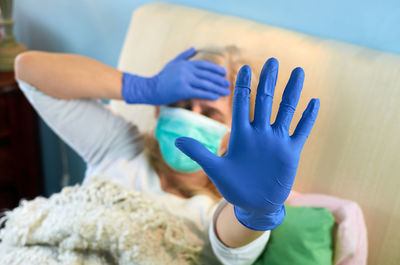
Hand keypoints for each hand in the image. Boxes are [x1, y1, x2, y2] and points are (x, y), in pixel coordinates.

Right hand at [121, 47, 230, 104]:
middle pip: (207, 75)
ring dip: (217, 88)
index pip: (204, 65)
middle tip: (228, 84)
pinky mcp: (182, 90)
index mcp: (186, 64)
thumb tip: (194, 48)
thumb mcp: (173, 63)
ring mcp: (184, 80)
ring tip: (226, 92)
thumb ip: (184, 55)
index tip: (224, 73)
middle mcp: (186, 70)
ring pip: (205, 84)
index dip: (215, 69)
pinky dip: (209, 95)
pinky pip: (199, 93)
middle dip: (219, 80)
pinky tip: (216, 97)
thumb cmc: (161, 77)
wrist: (150, 88)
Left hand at [175, 58, 319, 230]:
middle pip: (265, 101)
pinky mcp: (291, 151)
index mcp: (241, 135)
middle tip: (273, 60)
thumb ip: (200, 153)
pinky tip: (315, 101)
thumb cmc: (234, 187)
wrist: (254, 203)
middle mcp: (260, 133)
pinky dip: (308, 117)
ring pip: (285, 111)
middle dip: (269, 81)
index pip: (241, 104)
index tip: (244, 67)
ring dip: (292, 92)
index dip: (242, 86)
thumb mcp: (216, 169)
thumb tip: (176, 141)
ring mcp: (276, 141)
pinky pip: (301, 130)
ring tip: (299, 71)